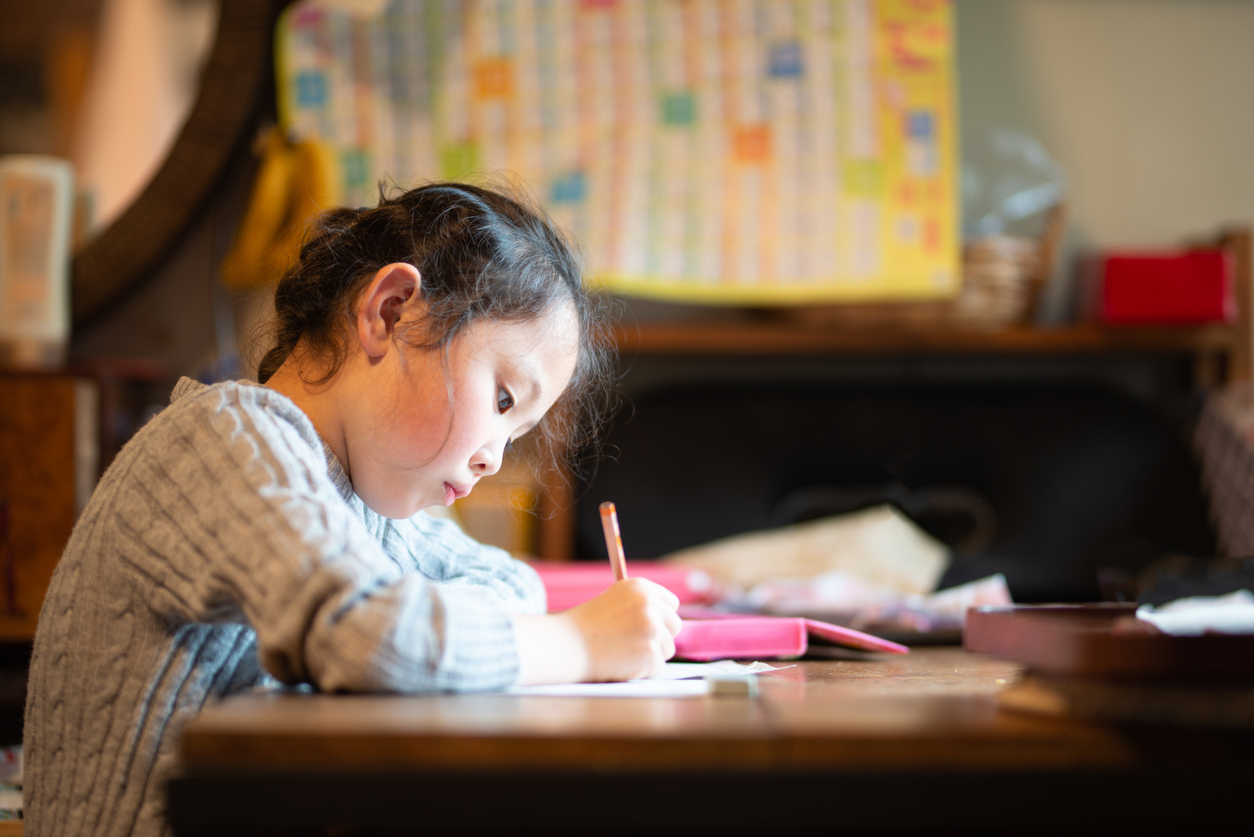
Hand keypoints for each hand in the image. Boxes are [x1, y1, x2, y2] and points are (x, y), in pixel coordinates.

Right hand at [566, 578, 682, 681]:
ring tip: (623, 652)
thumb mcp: (615, 600)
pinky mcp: (651, 652)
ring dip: (649, 655)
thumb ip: (641, 606)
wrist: (567, 645)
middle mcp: (649, 604)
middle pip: (674, 626)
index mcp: (641, 587)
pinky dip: (642, 670)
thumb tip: (667, 620)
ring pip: (667, 648)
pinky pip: (657, 667)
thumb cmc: (586, 626)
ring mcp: (652, 628)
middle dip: (659, 638)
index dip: (661, 617)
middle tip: (634, 643)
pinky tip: (622, 663)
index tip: (649, 626)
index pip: (671, 604)